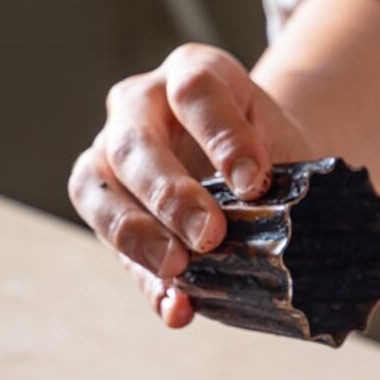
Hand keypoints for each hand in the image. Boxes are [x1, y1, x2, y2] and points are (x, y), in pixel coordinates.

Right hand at [69, 44, 309, 327]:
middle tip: (209, 235)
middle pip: (135, 142)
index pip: (195, 91)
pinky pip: (109, 244)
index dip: (221, 135)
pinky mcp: (105, 206)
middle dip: (170, 193)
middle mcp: (139, 103)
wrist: (256, 167)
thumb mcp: (285, 149)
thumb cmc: (269, 150)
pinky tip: (175, 306)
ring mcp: (110, 150)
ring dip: (135, 233)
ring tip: (177, 269)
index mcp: (193, 72)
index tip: (252, 181)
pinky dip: (144, 280)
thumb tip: (280, 242)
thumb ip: (280, 186)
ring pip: (95, 186)